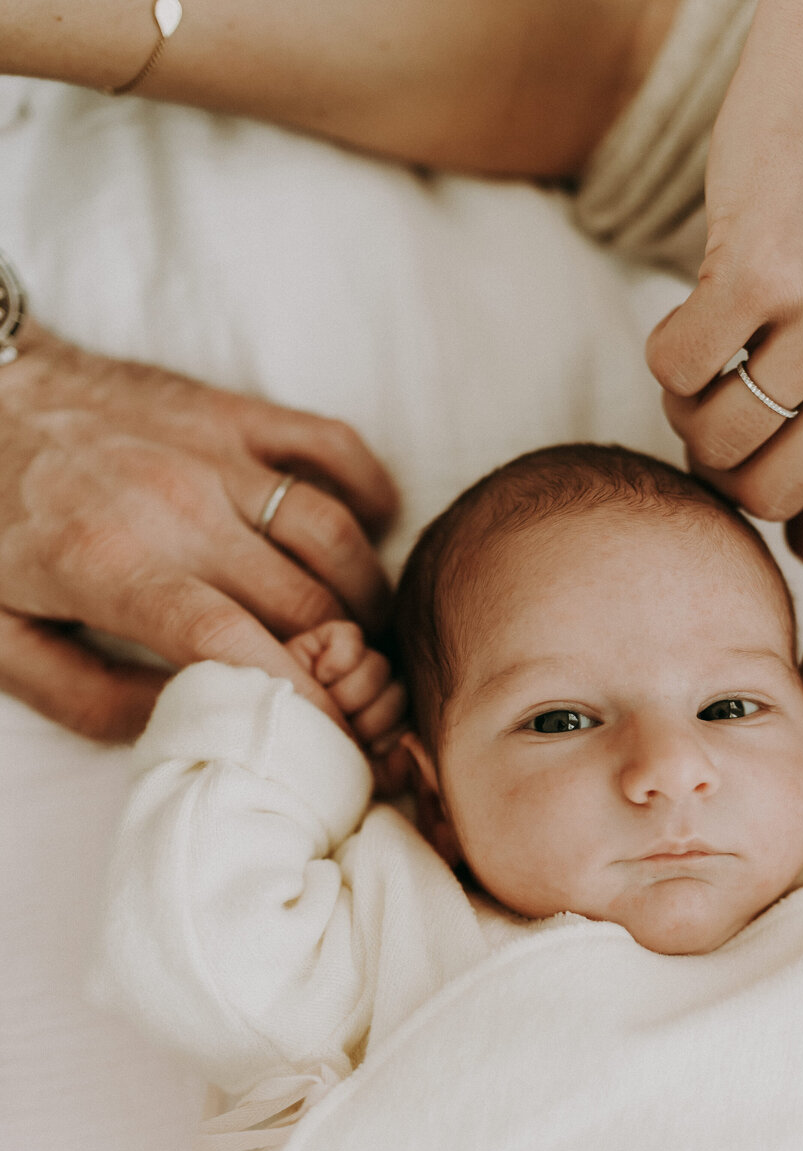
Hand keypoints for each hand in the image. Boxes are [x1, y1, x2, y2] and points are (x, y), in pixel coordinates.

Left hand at [0, 323, 397, 740]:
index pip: (234, 642)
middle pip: (305, 601)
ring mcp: (214, 453)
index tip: (330, 738)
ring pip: (333, 535)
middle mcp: (179, 506)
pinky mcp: (233, 412)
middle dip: (342, 662)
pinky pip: (334, 447)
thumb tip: (179, 720)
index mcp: (115, 566)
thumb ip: (83, 696)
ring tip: (357, 634)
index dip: (297, 696)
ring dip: (363, 595)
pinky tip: (370, 533)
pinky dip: (369, 494)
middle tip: (350, 697)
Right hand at [286, 619, 408, 792]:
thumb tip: (410, 749)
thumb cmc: (296, 761)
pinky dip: (338, 658)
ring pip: (381, 665)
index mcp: (374, 724)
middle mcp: (364, 693)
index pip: (407, 722)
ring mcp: (347, 665)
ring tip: (323, 703)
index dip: (389, 737)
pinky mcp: (327, 640)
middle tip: (339, 726)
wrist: (252, 745)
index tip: (361, 748)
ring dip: (351, 691)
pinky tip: (316, 675)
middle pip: (400, 692)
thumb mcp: (348, 774)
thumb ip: (388, 771)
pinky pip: (353, 637)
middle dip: (370, 718)